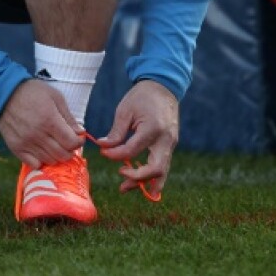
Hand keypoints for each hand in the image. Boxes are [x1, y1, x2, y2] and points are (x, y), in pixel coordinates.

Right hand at [0, 79, 83, 167]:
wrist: (5, 93)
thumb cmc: (33, 92)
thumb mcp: (55, 97)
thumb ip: (68, 117)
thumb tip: (80, 132)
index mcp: (50, 120)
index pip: (71, 143)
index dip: (78, 142)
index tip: (77, 138)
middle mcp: (38, 135)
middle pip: (62, 155)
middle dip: (69, 150)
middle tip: (67, 142)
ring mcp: (26, 143)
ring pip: (49, 161)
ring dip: (56, 155)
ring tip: (55, 145)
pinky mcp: (16, 148)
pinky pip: (33, 164)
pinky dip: (41, 161)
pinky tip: (42, 151)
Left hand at [96, 80, 178, 194]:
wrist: (163, 87)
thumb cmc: (142, 96)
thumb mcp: (125, 110)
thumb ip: (116, 132)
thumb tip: (104, 147)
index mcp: (152, 128)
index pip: (131, 151)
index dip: (115, 155)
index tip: (103, 152)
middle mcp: (165, 139)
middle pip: (155, 169)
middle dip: (137, 178)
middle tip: (120, 179)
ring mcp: (171, 143)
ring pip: (162, 171)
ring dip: (145, 183)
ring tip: (125, 188)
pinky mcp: (170, 145)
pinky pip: (163, 164)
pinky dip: (151, 175)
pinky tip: (138, 180)